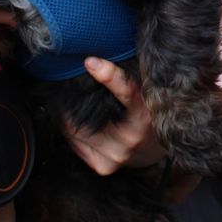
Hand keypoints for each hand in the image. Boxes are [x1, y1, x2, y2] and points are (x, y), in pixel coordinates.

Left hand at [63, 57, 166, 174]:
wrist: (153, 150)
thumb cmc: (147, 113)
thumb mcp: (145, 93)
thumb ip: (128, 77)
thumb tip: (101, 55)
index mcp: (145, 113)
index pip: (128, 91)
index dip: (109, 76)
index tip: (90, 62)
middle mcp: (132, 136)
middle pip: (88, 114)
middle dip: (73, 98)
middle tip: (67, 84)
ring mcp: (117, 154)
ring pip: (75, 130)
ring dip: (67, 116)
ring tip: (70, 105)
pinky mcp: (104, 166)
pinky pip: (74, 144)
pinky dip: (70, 132)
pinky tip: (77, 124)